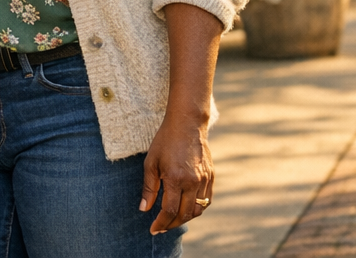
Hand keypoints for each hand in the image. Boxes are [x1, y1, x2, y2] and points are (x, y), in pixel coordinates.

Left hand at [140, 116, 213, 233]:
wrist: (187, 125)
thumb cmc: (165, 141)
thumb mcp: (151, 163)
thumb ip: (149, 188)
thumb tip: (144, 209)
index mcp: (176, 178)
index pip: (169, 211)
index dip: (161, 223)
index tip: (153, 229)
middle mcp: (193, 182)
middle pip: (185, 214)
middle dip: (172, 224)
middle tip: (161, 227)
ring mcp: (204, 180)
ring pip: (198, 210)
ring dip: (185, 219)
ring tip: (172, 220)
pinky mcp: (211, 177)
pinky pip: (206, 201)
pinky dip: (197, 209)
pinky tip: (186, 208)